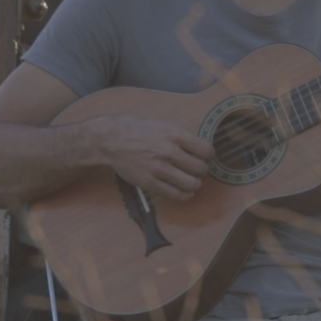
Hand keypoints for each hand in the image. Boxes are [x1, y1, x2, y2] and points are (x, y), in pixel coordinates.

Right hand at [91, 116, 214, 201]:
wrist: (112, 140)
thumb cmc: (137, 130)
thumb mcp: (162, 125)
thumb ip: (181, 137)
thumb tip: (200, 149)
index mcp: (174, 135)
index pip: (206, 150)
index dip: (209, 154)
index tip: (205, 156)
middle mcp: (168, 152)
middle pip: (201, 168)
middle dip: (202, 170)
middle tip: (197, 169)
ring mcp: (159, 169)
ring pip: (191, 184)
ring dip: (195, 183)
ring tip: (191, 180)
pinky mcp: (150, 182)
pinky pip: (176, 194)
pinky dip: (185, 195)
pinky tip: (185, 191)